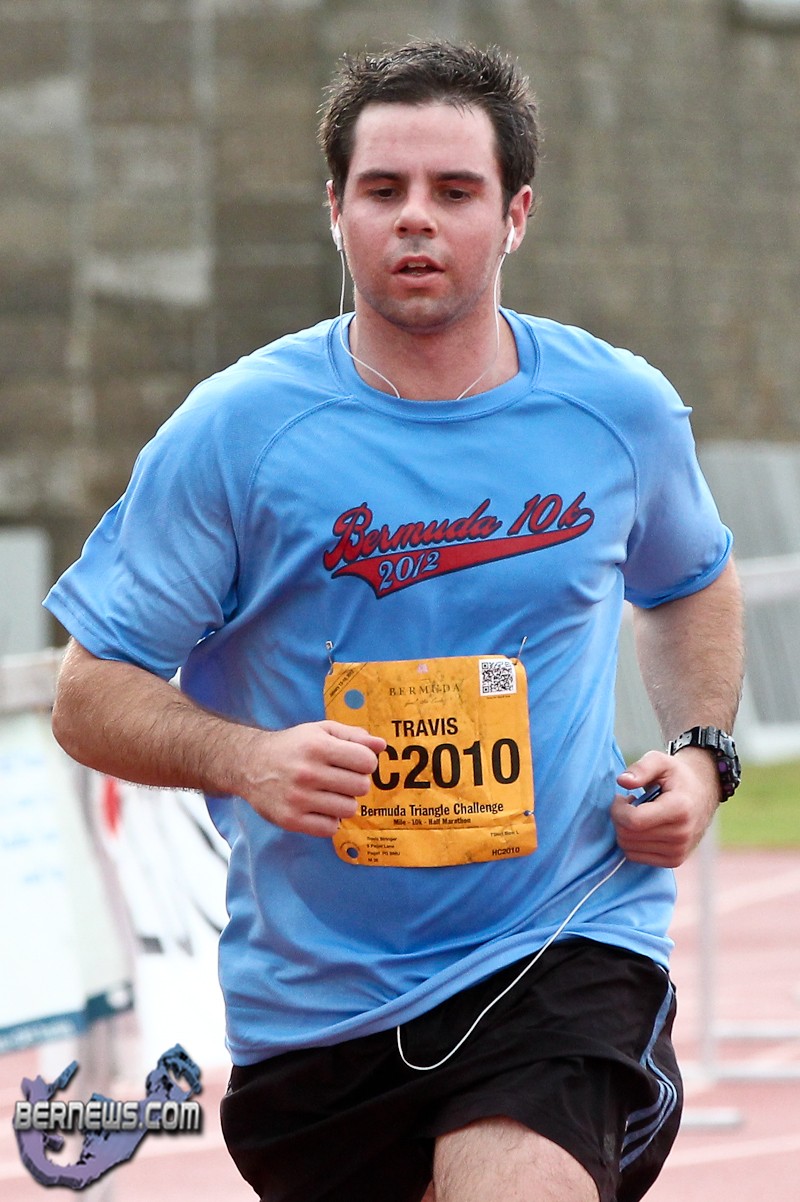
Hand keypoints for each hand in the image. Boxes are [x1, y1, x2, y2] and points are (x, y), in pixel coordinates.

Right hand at [238, 720, 385, 836]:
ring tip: (329, 793)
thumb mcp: (321, 730)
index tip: (354, 763)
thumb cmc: (293, 746)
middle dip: (356, 782)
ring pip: (349, 809)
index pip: (367, 762)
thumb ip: (354, 736)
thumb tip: (382, 745)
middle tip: (340, 779)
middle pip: (361, 787)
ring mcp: (298, 798)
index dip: (366, 763)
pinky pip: (331, 828)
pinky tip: (319, 808)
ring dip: (344, 802)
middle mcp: (307, 772)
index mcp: (318, 746)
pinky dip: (330, 820)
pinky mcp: (290, 820)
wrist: (250, 764)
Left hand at [611, 747, 722, 866]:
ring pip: (628, 848)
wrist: (702, 794)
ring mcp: (678, 851)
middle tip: (629, 803)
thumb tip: (622, 781)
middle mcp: (681, 834)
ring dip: (625, 830)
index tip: (622, 797)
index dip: (618, 809)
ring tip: (638, 813)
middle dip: (619, 818)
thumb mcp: (661, 761)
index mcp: (679, 809)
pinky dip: (632, 841)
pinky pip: (635, 857)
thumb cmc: (676, 776)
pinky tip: (643, 827)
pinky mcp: (674, 861)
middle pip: (628, 835)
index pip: (634, 820)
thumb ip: (641, 768)